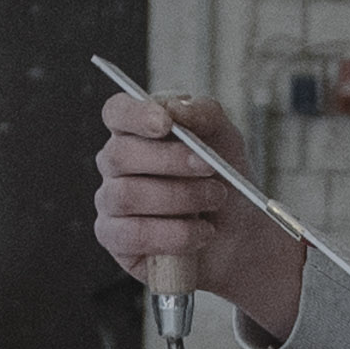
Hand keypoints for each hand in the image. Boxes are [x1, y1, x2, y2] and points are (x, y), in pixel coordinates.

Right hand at [88, 89, 304, 340]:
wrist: (238, 235)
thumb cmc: (224, 181)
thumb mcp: (225, 139)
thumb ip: (204, 114)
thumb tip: (176, 109)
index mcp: (136, 131)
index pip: (117, 112)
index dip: (135, 115)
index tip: (166, 124)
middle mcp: (116, 165)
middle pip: (120, 154)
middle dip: (170, 162)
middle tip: (210, 169)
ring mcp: (110, 202)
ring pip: (127, 195)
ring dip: (180, 198)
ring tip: (214, 201)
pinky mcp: (115, 239)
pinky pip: (132, 235)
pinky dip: (174, 234)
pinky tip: (201, 233)